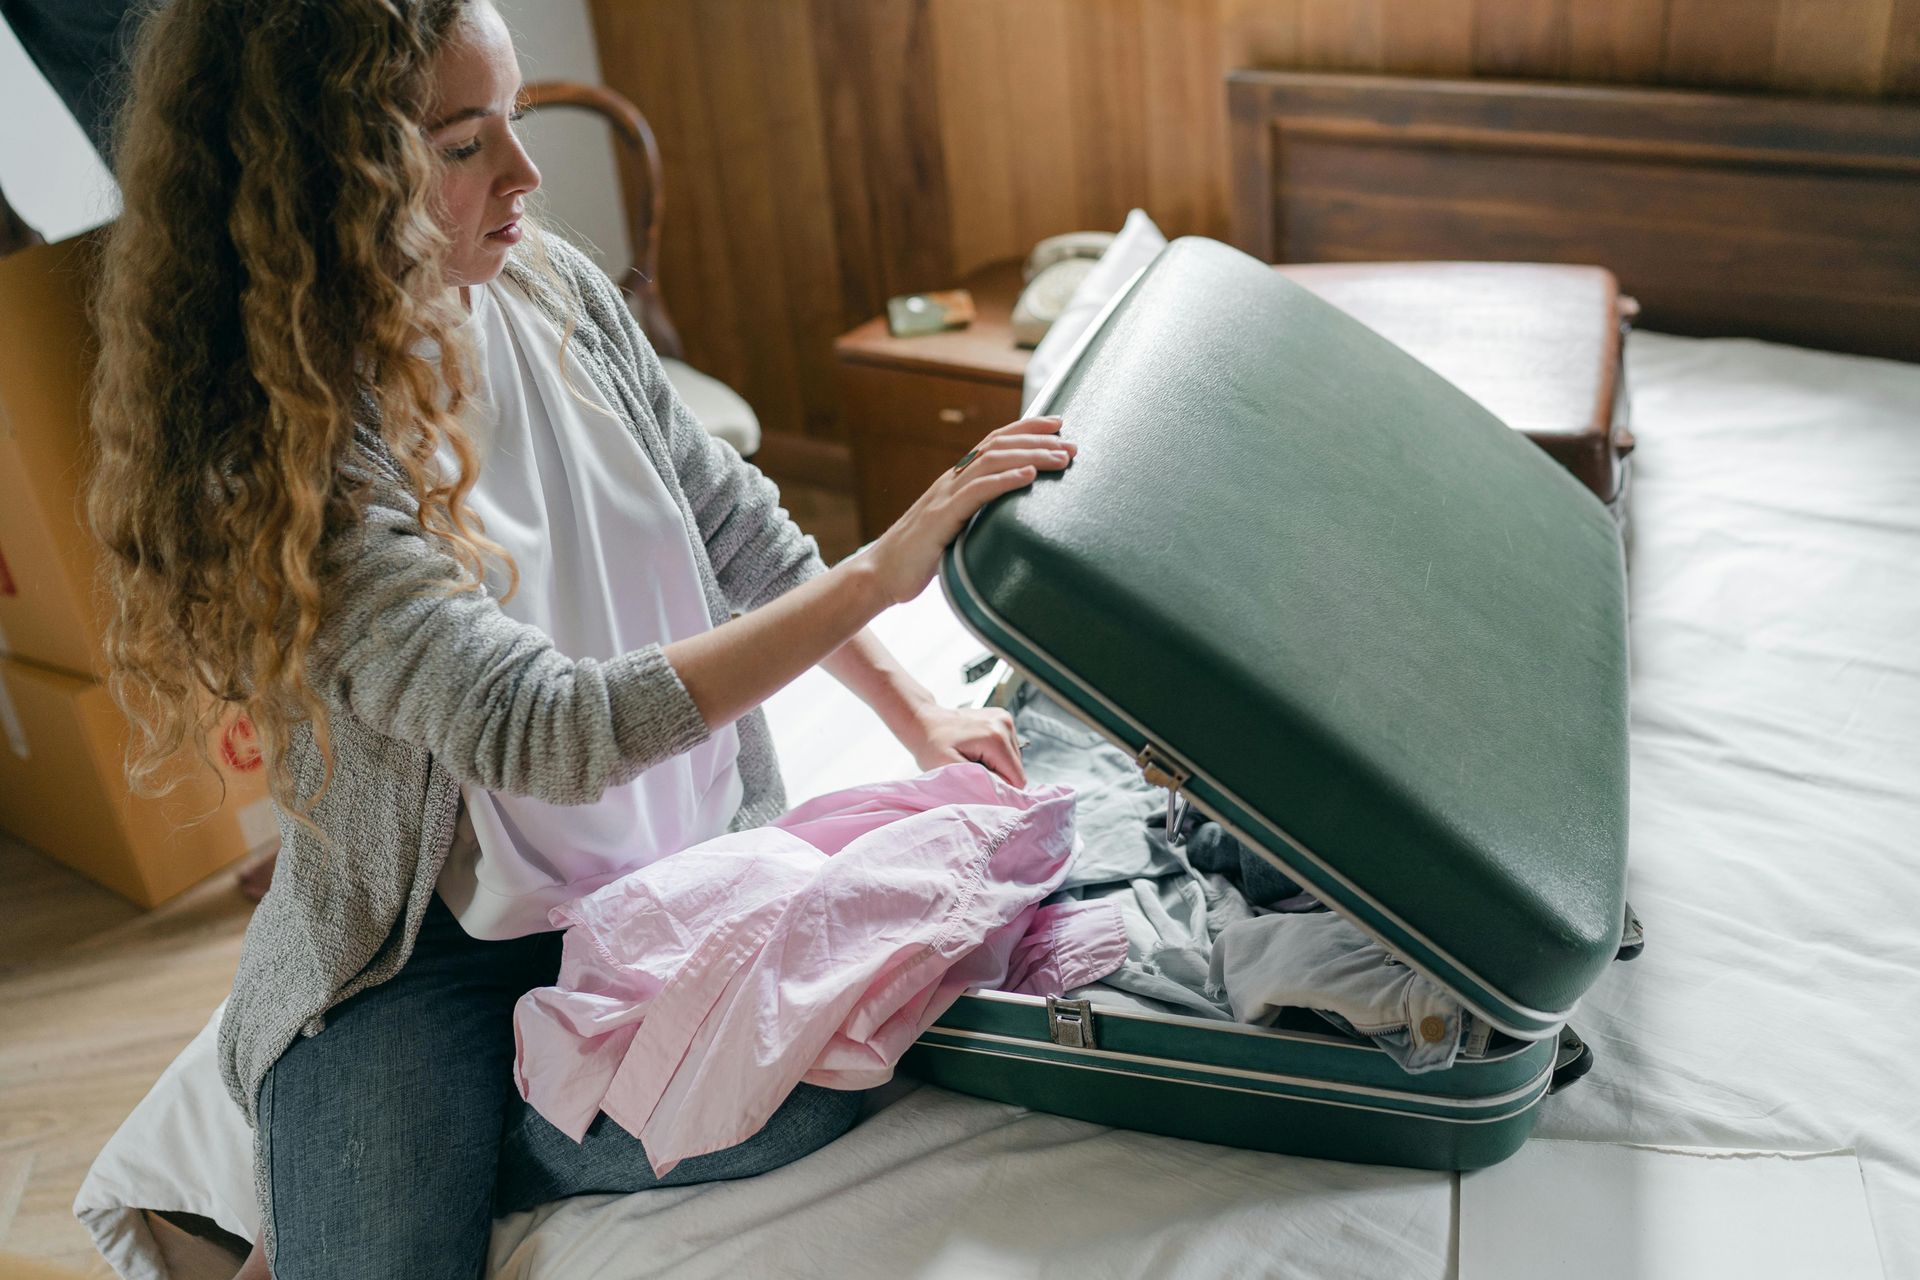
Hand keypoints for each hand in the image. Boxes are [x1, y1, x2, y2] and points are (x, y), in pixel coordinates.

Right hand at [862, 416, 1075, 606]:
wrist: (881, 574)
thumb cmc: (920, 555)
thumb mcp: (955, 528)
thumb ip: (977, 515)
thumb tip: (1010, 515)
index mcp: (955, 481)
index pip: (993, 442)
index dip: (1025, 428)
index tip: (1057, 424)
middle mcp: (951, 481)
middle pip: (998, 447)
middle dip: (1038, 442)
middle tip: (1072, 445)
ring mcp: (945, 497)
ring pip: (992, 463)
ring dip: (1030, 457)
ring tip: (1060, 458)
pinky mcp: (941, 519)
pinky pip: (977, 493)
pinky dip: (1005, 481)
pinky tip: (1029, 476)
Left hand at [900, 703, 1026, 786]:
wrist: (924, 721)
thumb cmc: (931, 745)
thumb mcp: (950, 769)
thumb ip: (979, 782)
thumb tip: (1004, 792)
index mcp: (996, 738)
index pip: (1017, 778)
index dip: (1000, 788)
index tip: (979, 786)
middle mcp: (1005, 724)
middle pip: (1017, 768)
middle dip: (997, 776)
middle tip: (972, 771)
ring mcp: (1005, 718)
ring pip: (1013, 759)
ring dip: (996, 765)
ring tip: (973, 759)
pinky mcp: (1002, 718)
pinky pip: (1008, 748)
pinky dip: (994, 755)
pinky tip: (976, 750)